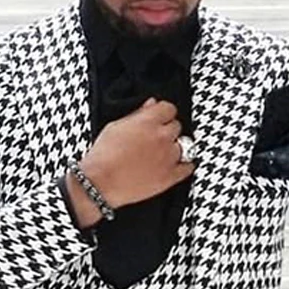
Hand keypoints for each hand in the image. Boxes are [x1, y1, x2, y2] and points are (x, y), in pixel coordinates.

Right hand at [79, 98, 194, 209]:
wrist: (100, 183)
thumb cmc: (103, 157)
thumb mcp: (115, 126)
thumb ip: (137, 114)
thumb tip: (150, 104)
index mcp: (148, 121)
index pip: (169, 108)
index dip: (163, 114)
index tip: (160, 118)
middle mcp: (162, 137)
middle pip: (177, 126)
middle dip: (167, 130)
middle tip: (156, 138)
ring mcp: (168, 157)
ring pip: (184, 145)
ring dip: (175, 147)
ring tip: (163, 152)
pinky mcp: (170, 176)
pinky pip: (188, 167)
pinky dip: (186, 165)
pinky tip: (179, 164)